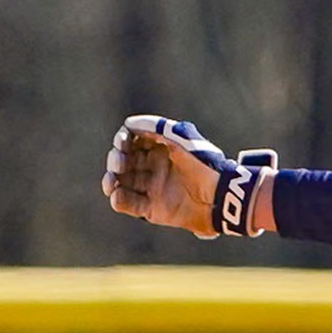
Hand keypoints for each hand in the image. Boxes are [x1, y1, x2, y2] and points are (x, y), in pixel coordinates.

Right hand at [101, 115, 275, 238]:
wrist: (221, 197)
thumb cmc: (205, 164)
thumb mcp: (182, 140)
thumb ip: (157, 128)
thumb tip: (129, 122)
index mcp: (162, 149)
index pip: (133, 141)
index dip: (123, 140)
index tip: (123, 142)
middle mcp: (155, 168)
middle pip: (124, 161)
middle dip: (116, 160)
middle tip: (119, 164)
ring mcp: (153, 189)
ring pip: (122, 183)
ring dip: (111, 181)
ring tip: (111, 183)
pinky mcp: (153, 210)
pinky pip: (129, 205)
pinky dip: (119, 200)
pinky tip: (117, 196)